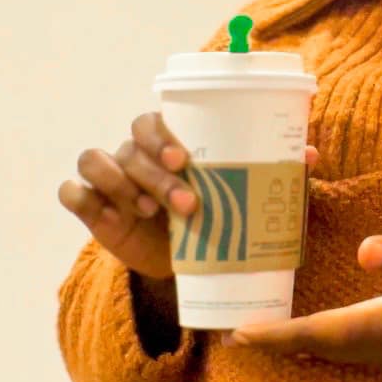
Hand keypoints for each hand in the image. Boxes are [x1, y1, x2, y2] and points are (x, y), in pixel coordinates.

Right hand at [58, 111, 317, 280]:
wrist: (188, 263)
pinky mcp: (91, 208)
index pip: (151, 118)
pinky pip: (72, 192)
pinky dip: (88, 201)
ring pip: (97, 160)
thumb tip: (308, 152)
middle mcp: (133, 153)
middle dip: (154, 171)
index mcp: (167, 142)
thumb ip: (270, 171)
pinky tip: (114, 220)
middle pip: (130, 143)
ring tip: (150, 213)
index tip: (184, 159)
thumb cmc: (217, 214)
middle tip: (186, 202)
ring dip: (122, 184)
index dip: (161, 133)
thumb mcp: (242, 196)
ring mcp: (108, 179)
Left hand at [224, 236, 381, 381]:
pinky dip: (326, 343)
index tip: (237, 334)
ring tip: (267, 330)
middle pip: (316, 349)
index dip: (275, 335)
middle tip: (236, 331)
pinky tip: (323, 331)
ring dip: (299, 343)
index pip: (316, 334)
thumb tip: (364, 248)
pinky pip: (354, 353)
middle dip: (276, 342)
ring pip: (334, 354)